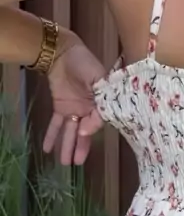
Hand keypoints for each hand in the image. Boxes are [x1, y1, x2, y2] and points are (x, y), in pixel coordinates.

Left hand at [43, 29, 106, 165]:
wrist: (63, 52)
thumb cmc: (85, 62)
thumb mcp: (97, 78)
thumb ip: (99, 99)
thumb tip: (89, 123)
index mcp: (102, 103)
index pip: (99, 120)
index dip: (91, 128)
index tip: (84, 133)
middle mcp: (90, 110)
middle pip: (85, 132)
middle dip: (80, 148)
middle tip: (77, 163)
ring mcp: (75, 110)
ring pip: (71, 132)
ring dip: (67, 146)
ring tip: (65, 163)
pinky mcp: (61, 108)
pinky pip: (57, 125)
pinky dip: (52, 136)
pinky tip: (48, 149)